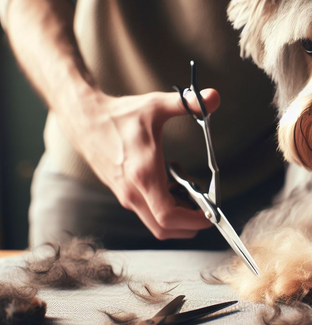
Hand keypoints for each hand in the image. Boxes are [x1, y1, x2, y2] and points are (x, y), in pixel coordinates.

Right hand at [61, 88, 220, 239]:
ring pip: (155, 223)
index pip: (169, 216)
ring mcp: (126, 195)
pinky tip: (172, 184)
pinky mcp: (122, 193)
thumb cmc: (120, 115)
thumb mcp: (156, 106)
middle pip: (164, 229)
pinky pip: (147, 212)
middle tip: (206, 208)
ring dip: (177, 217)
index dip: (194, 221)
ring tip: (191, 192)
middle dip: (189, 225)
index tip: (211, 215)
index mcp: (144, 174)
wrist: (85, 119)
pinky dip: (164, 208)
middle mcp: (133, 192)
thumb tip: (215, 96)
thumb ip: (188, 103)